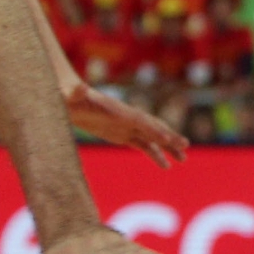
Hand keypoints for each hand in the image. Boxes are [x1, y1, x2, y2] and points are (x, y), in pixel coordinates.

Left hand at [62, 80, 187, 167]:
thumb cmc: (69, 96)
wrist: (68, 98)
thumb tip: (76, 88)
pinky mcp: (121, 135)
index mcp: (120, 111)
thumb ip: (75, 92)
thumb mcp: (70, 95)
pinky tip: (165, 165)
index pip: (141, 121)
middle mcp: (128, 118)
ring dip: (168, 147)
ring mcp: (126, 126)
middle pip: (154, 128)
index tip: (168, 139)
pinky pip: (143, 145)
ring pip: (153, 138)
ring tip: (183, 159)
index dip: (154, 129)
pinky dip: (155, 154)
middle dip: (170, 137)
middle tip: (185, 146)